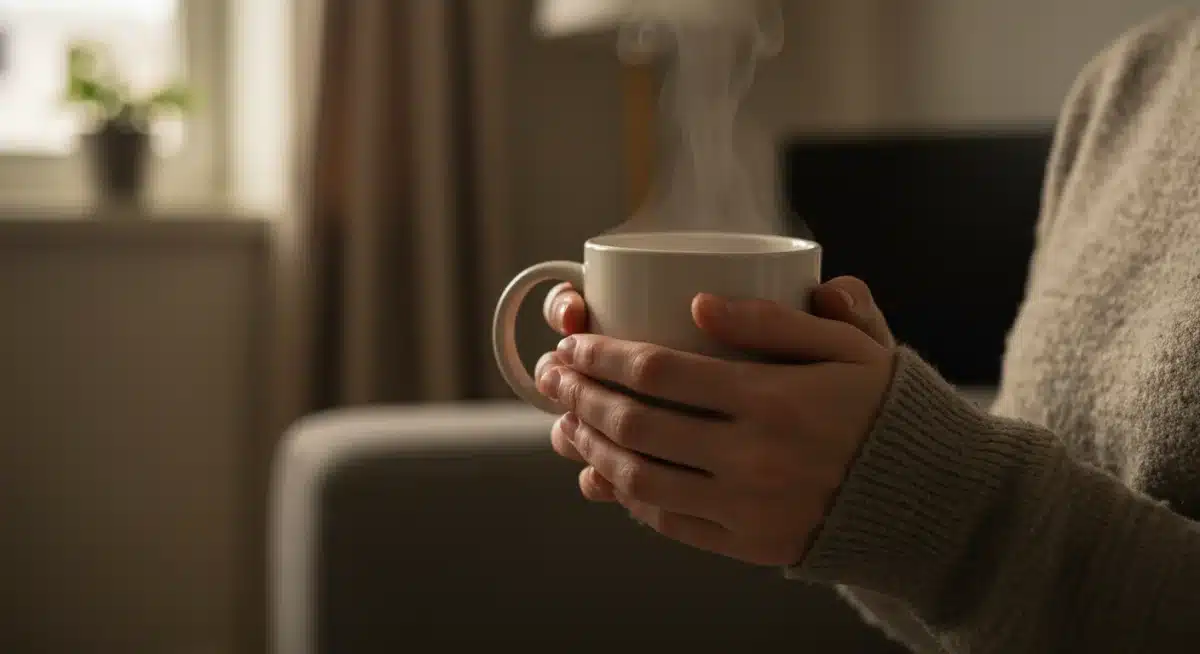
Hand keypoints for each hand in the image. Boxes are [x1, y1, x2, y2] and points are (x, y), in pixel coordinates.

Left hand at [536, 280, 895, 565]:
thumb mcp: (850, 345)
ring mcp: (746, 507)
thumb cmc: (883, 407)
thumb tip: (699, 301)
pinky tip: (605, 473)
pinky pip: (668, 523)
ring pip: (640, 479)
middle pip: (636, 425)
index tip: (575, 341)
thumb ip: (776, 318)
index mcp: (773, 398)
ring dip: (590, 449)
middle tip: (552, 376)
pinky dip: (627, 498)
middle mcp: (752, 456)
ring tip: (564, 423)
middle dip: (581, 396)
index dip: (604, 355)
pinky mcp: (747, 545)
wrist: (928, 496)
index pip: (661, 371)